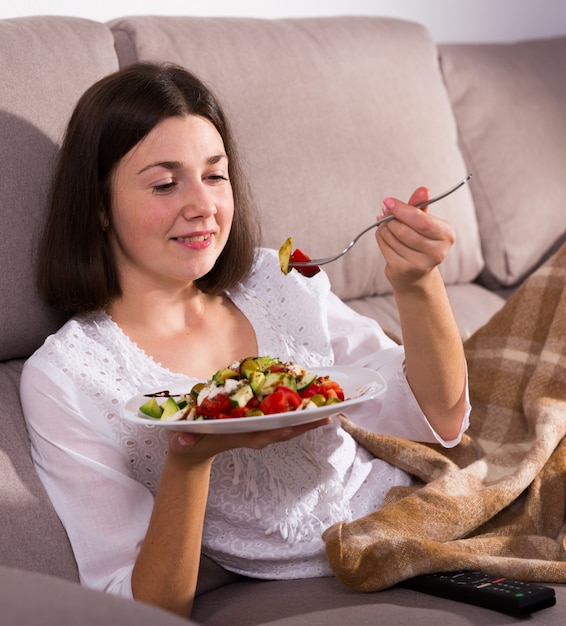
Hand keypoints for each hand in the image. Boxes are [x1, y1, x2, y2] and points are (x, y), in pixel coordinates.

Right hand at [167, 417, 331, 464]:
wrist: (192, 449)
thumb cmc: (187, 441)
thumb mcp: (182, 440)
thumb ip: (182, 441)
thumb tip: (181, 443)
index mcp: (236, 436)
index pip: (258, 435)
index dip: (275, 431)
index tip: (292, 427)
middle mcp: (251, 434)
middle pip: (280, 430)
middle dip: (303, 425)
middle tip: (327, 416)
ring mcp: (256, 431)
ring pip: (286, 426)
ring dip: (306, 420)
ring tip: (329, 411)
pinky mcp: (258, 425)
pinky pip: (281, 420)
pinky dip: (297, 414)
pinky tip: (311, 406)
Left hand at [375, 186, 455, 290]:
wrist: (415, 273)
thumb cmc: (419, 241)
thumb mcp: (423, 221)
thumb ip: (420, 205)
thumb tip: (423, 190)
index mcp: (446, 235)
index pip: (422, 221)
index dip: (402, 209)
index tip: (388, 201)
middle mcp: (437, 252)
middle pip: (404, 230)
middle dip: (390, 218)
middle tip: (384, 212)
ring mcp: (420, 263)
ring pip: (392, 237)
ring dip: (384, 227)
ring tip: (385, 224)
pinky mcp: (404, 269)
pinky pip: (385, 247)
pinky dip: (381, 238)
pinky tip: (384, 235)